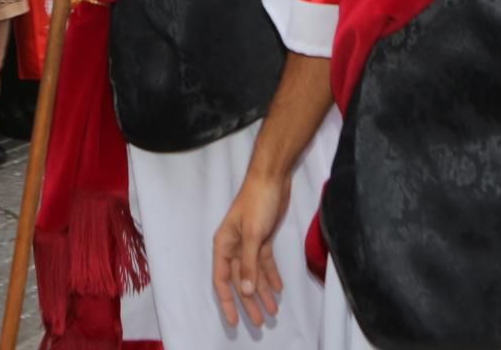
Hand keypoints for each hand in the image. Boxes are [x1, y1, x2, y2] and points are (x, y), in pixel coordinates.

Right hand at [213, 170, 289, 328]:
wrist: (272, 178)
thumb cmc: (257, 203)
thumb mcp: (253, 235)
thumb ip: (249, 264)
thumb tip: (245, 291)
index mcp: (224, 245)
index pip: (222, 279)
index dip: (227, 301)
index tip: (233, 321)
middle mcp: (234, 247)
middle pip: (239, 280)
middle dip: (249, 302)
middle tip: (258, 322)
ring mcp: (249, 243)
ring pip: (254, 274)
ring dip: (263, 292)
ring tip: (272, 311)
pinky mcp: (263, 239)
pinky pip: (265, 263)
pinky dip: (271, 276)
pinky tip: (278, 289)